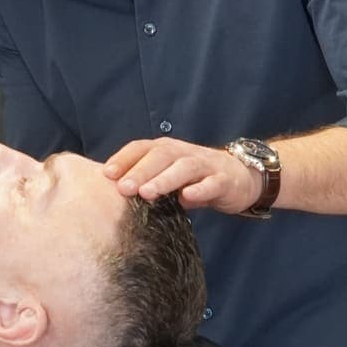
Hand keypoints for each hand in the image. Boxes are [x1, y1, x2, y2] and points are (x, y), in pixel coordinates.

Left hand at [103, 137, 263, 213]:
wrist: (239, 177)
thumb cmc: (195, 179)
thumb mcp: (168, 176)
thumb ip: (146, 181)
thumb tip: (113, 194)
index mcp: (167, 150)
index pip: (142, 148)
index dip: (124, 159)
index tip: (106, 174)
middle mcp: (184, 153)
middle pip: (161, 156)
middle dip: (140, 171)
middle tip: (123, 188)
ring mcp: (206, 166)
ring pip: (184, 168)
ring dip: (164, 179)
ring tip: (147, 193)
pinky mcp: (224, 180)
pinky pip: (212, 183)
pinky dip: (200, 190)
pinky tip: (186, 198)